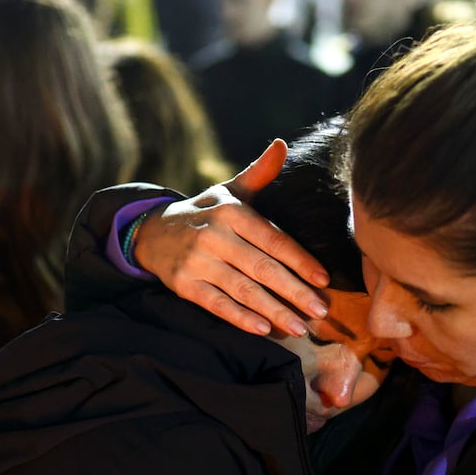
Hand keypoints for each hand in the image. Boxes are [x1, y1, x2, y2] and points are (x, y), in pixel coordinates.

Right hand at [134, 140, 330, 336]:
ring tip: (300, 327)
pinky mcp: (184, 284)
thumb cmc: (204, 212)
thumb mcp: (229, 191)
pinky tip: (264, 330)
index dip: (300, 260)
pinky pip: (217, 305)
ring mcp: (198, 262)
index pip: (273, 239)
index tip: (323, 279)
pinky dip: (241, 318)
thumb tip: (282, 144)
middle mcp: (214, 235)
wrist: (152, 232)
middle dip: (294, 291)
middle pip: (262, 268)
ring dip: (274, 311)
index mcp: (231, 212)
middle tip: (321, 311)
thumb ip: (260, 173)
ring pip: (243, 290)